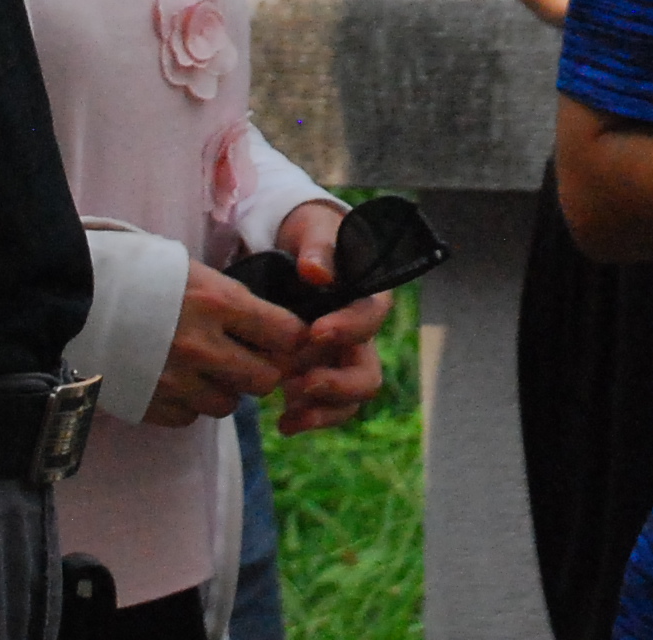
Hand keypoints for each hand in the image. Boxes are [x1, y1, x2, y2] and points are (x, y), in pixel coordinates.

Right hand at [145, 261, 318, 428]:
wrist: (74, 295)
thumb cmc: (140, 274)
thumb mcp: (194, 273)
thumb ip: (234, 302)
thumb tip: (274, 330)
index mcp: (217, 302)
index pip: (286, 333)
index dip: (291, 338)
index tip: (284, 338)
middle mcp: (201, 345)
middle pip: (264, 380)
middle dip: (262, 370)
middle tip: (248, 358)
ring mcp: (174, 380)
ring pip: (227, 404)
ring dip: (224, 389)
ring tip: (206, 368)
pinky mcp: (149, 403)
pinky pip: (189, 418)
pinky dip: (189, 404)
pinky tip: (176, 380)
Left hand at [249, 201, 387, 435]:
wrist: (294, 253)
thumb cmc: (310, 238)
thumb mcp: (313, 231)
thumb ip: (318, 248)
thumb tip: (316, 271)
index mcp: (368, 297)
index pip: (370, 318)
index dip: (348, 328)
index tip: (316, 332)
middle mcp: (360, 336)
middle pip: (366, 374)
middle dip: (336, 384)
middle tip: (299, 384)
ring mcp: (340, 360)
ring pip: (348, 400)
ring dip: (321, 409)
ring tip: (287, 409)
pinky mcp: (319, 375)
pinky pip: (323, 408)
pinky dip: (306, 418)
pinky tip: (282, 423)